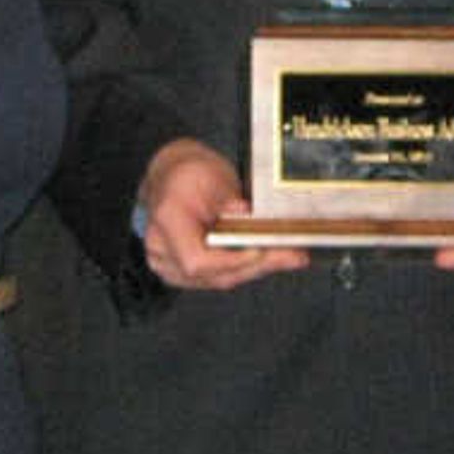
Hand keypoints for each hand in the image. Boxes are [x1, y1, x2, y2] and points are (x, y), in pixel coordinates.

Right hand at [141, 138, 306, 290]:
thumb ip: (228, 199)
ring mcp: (169, 264)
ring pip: (220, 279)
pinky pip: (218, 277)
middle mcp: (162, 247)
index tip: (261, 251)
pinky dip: (245, 269)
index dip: (231, 261)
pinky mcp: (182, 273)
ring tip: (288, 257)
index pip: (196, 259)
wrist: (172, 177)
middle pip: (214, 274)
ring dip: (257, 269)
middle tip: (292, 255)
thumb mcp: (212, 174)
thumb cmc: (189, 174)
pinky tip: (268, 260)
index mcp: (167, 219)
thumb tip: (246, 216)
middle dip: (259, 265)